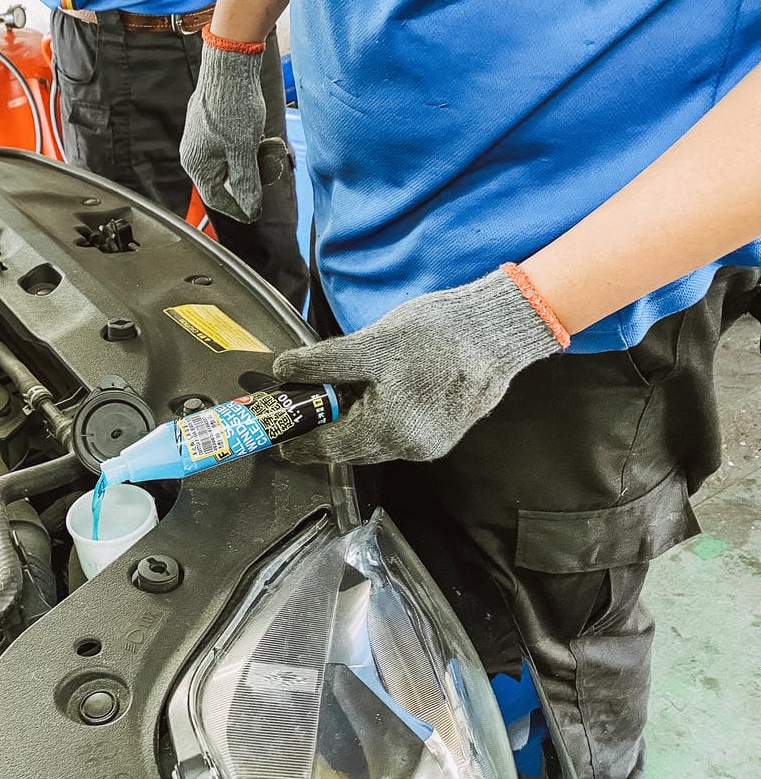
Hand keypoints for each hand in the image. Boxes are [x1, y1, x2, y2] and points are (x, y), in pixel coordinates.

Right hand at [180, 31, 268, 222]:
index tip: (256, 211)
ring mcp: (205, 138)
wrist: (231, 63)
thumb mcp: (244, 150)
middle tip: (272, 170)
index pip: (215, 199)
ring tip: (273, 150)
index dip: (238, 208)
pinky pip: (234, 146)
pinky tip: (265, 138)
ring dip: (256, 161)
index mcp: (196, 163)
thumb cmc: (233, 104)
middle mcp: (196, 153)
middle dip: (252, 178)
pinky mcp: (215, 125)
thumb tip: (251, 210)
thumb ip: (247, 183)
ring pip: (233, 162)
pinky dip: (251, 146)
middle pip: (226, 180)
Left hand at [273, 267, 566, 464]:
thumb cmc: (436, 333)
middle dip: (324, 434)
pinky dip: (377, 422)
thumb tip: (284, 370)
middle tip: (299, 415)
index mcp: (390, 431)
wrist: (500, 328)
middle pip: (352, 450)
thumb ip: (323, 362)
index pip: (331, 448)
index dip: (301, 445)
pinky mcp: (445, 432)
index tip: (278, 443)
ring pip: (375, 444)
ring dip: (351, 427)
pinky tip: (370, 397)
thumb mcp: (370, 343)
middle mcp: (411, 449)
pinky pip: (397, 435)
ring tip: (332, 401)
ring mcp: (431, 444)